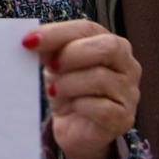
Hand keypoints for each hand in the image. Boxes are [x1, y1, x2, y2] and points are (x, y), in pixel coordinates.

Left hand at [26, 20, 139, 158]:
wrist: (74, 129)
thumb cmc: (68, 91)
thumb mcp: (56, 66)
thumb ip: (50, 50)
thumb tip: (32, 41)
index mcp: (112, 44)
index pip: (88, 29)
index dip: (58, 33)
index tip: (29, 41)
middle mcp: (128, 66)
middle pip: (106, 47)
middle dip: (71, 55)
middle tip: (50, 67)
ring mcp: (129, 93)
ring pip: (100, 78)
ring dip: (68, 83)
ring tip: (54, 90)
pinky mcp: (123, 118)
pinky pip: (101, 107)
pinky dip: (79, 105)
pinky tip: (71, 107)